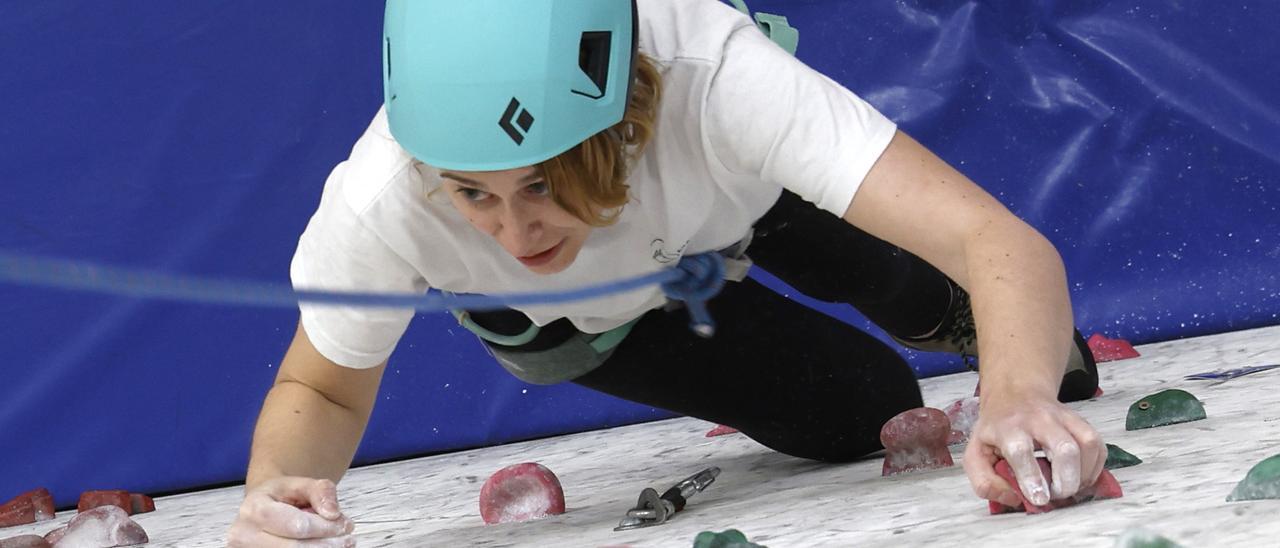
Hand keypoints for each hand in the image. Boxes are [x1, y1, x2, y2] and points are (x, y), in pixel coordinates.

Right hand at [227, 477, 355, 546]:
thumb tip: (333, 513)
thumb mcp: (301, 484)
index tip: (347, 525)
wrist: (261, 507)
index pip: (297, 526)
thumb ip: (321, 492)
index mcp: (253, 509)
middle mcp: (243, 535)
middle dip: (327, 545)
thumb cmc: (281, 497)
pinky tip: (322, 547)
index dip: (326, 528)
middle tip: (348, 540)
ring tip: (338, 544)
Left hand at [962, 393, 1105, 506]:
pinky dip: (1094, 467)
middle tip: (1056, 494)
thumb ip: (985, 481)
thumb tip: (1013, 499)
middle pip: (1065, 449)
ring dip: (1083, 474)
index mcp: (1007, 427)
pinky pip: (1098, 445)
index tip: (1040, 499)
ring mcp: (1063, 417)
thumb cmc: (996, 428)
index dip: (1032, 477)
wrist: (1015, 393)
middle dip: (1065, 480)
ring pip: (1086, 445)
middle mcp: (1038, 419)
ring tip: (1069, 486)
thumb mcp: (976, 453)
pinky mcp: (1081, 421)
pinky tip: (1080, 476)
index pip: (1021, 450)